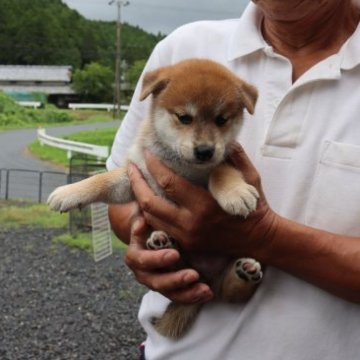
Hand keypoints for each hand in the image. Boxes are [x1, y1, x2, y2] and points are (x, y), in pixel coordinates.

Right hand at [124, 216, 213, 302]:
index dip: (157, 259)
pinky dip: (195, 296)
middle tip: (194, 275)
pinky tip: (208, 293)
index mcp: (135, 256)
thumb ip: (140, 219)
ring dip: (188, 294)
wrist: (153, 234)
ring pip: (170, 294)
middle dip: (176, 280)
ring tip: (205, 290)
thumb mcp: (143, 217)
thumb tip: (140, 225)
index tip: (175, 254)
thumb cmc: (150, 223)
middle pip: (157, 283)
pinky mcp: (170, 288)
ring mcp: (157, 282)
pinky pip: (181, 296)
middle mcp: (143, 273)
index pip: (142, 261)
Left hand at [127, 143, 278, 258]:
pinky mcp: (186, 244)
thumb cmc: (255, 207)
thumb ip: (236, 158)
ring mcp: (186, 237)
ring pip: (150, 217)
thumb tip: (225, 140)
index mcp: (204, 205)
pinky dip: (150, 213)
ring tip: (134, 181)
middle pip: (150, 202)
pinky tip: (147, 200)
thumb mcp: (250, 178)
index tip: (147, 153)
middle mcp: (190, 223)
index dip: (154, 166)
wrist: (260, 240)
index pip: (169, 183)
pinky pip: (159, 228)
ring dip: (139, 198)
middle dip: (136, 182)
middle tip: (130, 166)